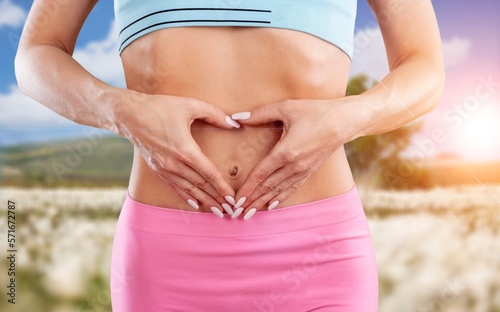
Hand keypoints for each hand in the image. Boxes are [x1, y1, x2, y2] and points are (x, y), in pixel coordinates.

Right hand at [115, 92, 240, 215]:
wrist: (128, 114)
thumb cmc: (159, 107)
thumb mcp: (190, 105)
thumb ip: (215, 114)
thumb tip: (235, 123)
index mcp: (185, 149)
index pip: (208, 173)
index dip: (221, 186)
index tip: (232, 198)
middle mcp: (174, 163)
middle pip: (200, 185)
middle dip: (217, 198)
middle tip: (231, 209)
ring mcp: (165, 168)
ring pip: (188, 189)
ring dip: (204, 201)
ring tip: (217, 211)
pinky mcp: (157, 169)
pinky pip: (175, 187)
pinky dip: (186, 197)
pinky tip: (195, 204)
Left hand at [229, 98, 358, 219]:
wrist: (345, 121)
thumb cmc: (316, 112)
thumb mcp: (287, 108)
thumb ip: (260, 113)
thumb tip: (237, 117)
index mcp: (285, 152)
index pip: (260, 175)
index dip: (247, 188)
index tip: (235, 200)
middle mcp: (294, 166)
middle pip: (267, 187)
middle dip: (251, 201)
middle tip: (236, 212)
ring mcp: (303, 171)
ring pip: (278, 191)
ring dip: (262, 203)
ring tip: (249, 213)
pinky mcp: (309, 171)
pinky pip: (291, 188)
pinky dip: (279, 198)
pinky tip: (271, 205)